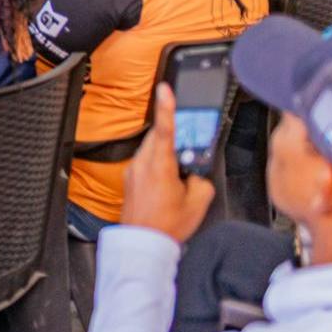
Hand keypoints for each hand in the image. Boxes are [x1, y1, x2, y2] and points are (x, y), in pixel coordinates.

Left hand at [119, 84, 217, 244]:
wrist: (142, 242)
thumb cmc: (167, 224)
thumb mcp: (199, 202)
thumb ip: (202, 179)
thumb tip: (198, 172)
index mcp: (160, 166)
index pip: (165, 129)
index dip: (166, 107)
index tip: (164, 88)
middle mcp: (143, 163)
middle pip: (159, 137)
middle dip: (174, 137)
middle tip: (188, 148)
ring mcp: (133, 170)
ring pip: (151, 149)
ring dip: (166, 153)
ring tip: (179, 174)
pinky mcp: (129, 178)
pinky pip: (146, 161)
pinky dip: (158, 164)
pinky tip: (167, 183)